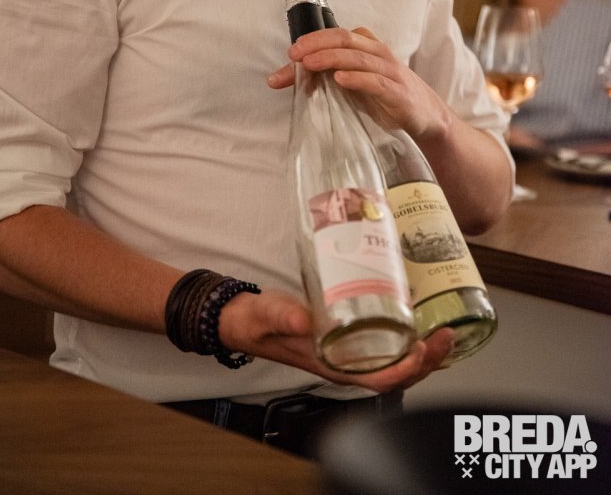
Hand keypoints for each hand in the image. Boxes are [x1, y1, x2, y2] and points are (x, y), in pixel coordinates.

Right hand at [218, 288, 453, 391]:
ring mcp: (349, 353)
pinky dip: (408, 341)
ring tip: (444, 333)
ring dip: (423, 353)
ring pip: (395, 363)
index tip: (422, 348)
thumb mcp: (268, 314)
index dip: (404, 369)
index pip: (376, 378)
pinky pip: (386, 348)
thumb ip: (283, 315)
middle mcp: (345, 363)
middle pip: (395, 373)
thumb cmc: (259, 322)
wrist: (247, 320)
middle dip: (426, 360)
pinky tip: (420, 326)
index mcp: (330, 365)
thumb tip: (304, 318)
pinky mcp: (349, 339)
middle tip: (446, 335)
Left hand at [268, 26, 450, 144]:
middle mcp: (378, 53)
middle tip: (294, 54)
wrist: (425, 116)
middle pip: (346, 40)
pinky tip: (341, 79)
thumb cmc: (384, 95)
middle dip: (317, 44)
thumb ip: (322, 77)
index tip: (290, 53)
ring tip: (309, 64)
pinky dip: (357, 78)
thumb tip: (280, 78)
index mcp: (366, 46)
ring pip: (358, 57)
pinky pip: (376, 81)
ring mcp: (390, 71)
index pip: (336, 36)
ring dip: (331, 58)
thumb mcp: (352, 83)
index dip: (312, 40)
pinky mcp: (397, 92)